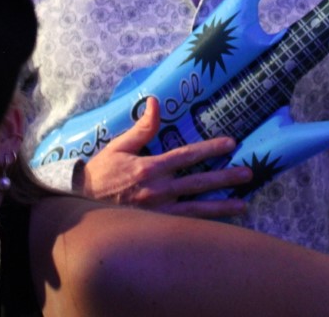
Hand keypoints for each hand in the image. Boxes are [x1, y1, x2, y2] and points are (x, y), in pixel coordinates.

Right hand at [77, 97, 251, 218]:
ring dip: (221, 206)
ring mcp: (158, 212)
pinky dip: (203, 225)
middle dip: (225, 178)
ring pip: (196, 209)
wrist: (80, 203)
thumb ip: (142, 127)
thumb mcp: (119, 146)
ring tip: (243, 204)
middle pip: (198, 183)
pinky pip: (184, 226)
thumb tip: (155, 101)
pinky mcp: (155, 227)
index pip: (186, 156)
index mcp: (149, 168)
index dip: (210, 148)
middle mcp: (157, 191)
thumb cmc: (101, 173)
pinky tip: (220, 225)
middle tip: (248, 173)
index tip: (231, 144)